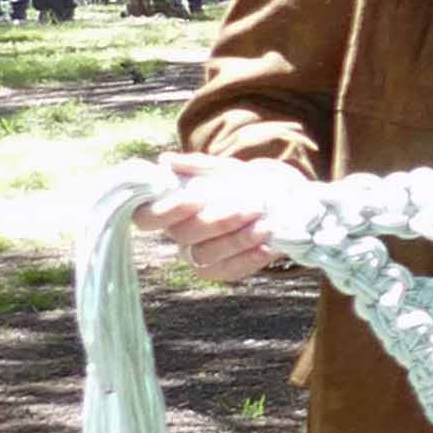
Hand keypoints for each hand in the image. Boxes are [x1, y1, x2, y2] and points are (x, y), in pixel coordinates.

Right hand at [132, 149, 311, 285]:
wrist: (285, 200)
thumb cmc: (248, 182)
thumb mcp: (229, 169)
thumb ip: (200, 166)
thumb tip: (166, 161)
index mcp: (172, 207)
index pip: (147, 216)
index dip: (167, 211)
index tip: (197, 199)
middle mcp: (180, 233)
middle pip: (184, 235)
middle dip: (218, 222)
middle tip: (253, 208)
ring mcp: (199, 254)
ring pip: (206, 255)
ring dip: (238, 240)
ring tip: (267, 226)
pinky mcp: (222, 269)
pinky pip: (228, 271)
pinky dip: (249, 259)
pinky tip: (268, 247)